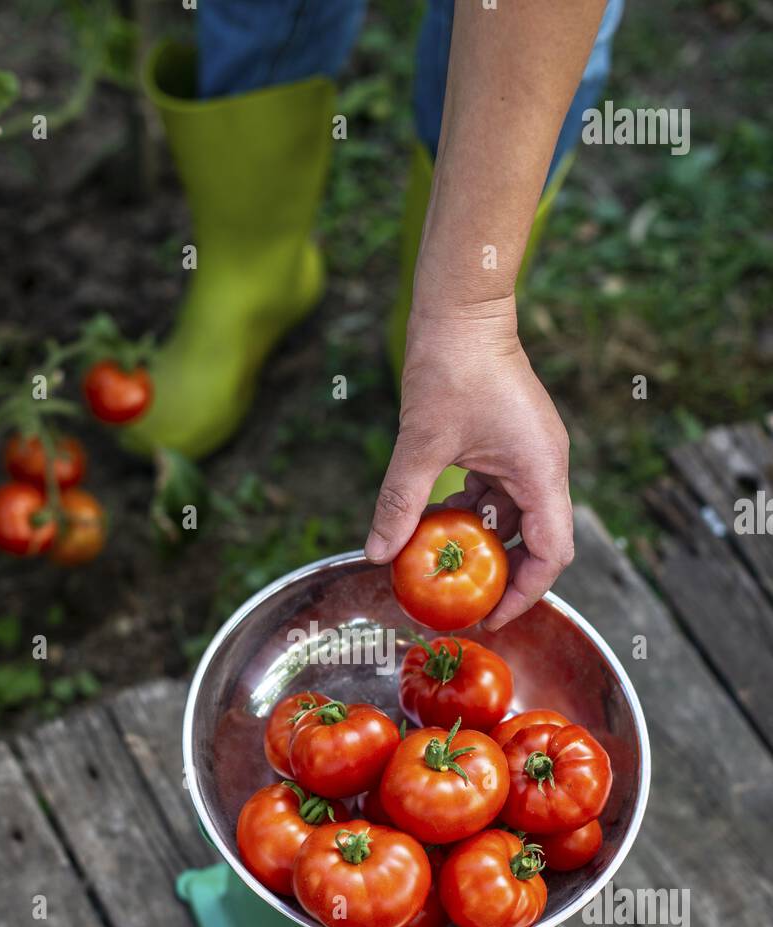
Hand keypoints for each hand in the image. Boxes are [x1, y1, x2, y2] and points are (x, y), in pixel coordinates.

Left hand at [365, 296, 573, 630]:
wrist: (462, 309)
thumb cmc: (450, 366)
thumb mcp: (420, 443)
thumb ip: (401, 502)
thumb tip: (377, 554)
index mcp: (541, 471)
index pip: (551, 554)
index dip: (525, 593)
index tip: (490, 616)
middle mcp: (546, 467)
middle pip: (538, 543)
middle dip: (503, 576)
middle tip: (465, 602)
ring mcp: (531, 455)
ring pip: (515, 519)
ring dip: (481, 542)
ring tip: (441, 562)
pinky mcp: (512, 445)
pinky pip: (499, 494)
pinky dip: (472, 513)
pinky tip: (435, 518)